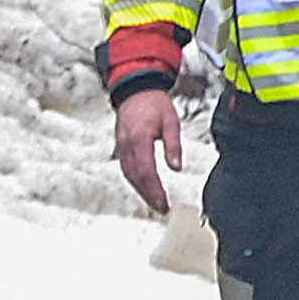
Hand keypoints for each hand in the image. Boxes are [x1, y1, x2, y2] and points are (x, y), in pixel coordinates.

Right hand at [116, 84, 188, 214]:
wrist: (135, 91)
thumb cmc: (154, 104)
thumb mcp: (171, 121)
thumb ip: (173, 145)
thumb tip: (176, 167)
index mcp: (139, 138)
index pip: (146, 170)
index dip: (155, 189)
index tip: (164, 202)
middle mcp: (127, 145)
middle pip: (136, 177)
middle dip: (148, 195)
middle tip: (161, 208)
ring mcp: (121, 146)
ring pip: (129, 174)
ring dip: (141, 190)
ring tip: (155, 202)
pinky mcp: (121, 147)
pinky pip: (126, 168)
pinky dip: (135, 181)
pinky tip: (144, 187)